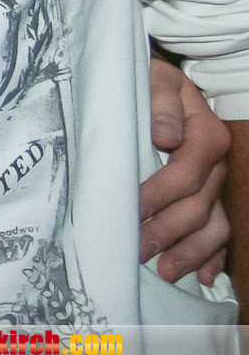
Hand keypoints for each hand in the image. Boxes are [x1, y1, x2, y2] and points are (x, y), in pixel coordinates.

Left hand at [141, 57, 228, 283]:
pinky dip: (213, 256)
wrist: (159, 84)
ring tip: (165, 272)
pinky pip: (220, 232)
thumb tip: (167, 137)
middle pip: (198, 206)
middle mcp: (217, 165)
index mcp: (206, 134)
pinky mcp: (210, 198)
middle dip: (168, 231)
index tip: (133, 208)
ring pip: (214, 226)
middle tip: (138, 251)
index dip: (160, 193)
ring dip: (191, 252)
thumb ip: (161, 102)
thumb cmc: (150, 81)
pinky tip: (202, 276)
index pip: (186, 172)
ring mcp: (217, 185)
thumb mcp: (154, 78)